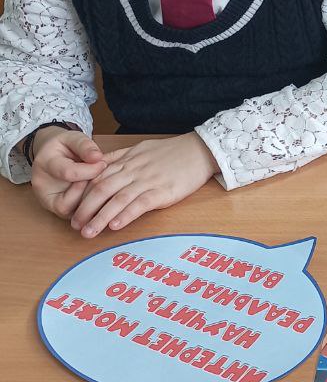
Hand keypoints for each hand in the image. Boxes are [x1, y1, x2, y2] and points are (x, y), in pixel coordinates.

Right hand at [29, 128, 108, 218]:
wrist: (53, 154)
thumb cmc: (65, 146)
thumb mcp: (73, 138)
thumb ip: (85, 146)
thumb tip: (98, 158)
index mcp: (45, 165)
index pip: (68, 173)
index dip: (91, 170)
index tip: (103, 163)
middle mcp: (43, 188)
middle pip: (67, 202)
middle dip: (91, 192)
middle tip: (104, 180)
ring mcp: (50, 202)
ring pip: (73, 213)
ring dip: (92, 202)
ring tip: (102, 188)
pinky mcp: (61, 210)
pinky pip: (77, 214)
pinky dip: (92, 207)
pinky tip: (102, 196)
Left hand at [69, 133, 217, 237]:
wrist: (201, 149)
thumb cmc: (173, 151)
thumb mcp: (141, 148)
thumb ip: (119, 157)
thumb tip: (98, 165)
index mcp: (127, 160)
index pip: (96, 177)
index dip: (81, 194)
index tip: (71, 209)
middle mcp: (133, 170)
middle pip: (101, 189)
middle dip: (85, 209)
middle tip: (74, 226)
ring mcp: (148, 180)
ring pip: (117, 199)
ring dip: (100, 217)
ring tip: (88, 232)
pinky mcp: (163, 190)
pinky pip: (141, 203)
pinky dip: (126, 215)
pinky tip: (115, 226)